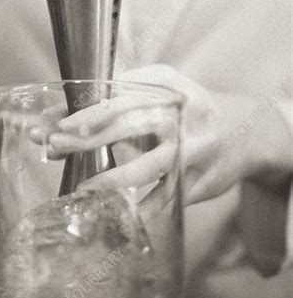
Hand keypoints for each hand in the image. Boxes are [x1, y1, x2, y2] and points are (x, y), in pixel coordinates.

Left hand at [31, 65, 290, 205]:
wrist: (245, 131)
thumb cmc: (191, 106)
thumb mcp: (164, 83)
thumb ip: (125, 88)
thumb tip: (71, 106)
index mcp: (163, 87)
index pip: (115, 99)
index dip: (83, 113)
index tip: (53, 124)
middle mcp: (176, 116)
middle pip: (124, 126)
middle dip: (84, 138)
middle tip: (53, 145)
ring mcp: (188, 150)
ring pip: (146, 167)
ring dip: (110, 178)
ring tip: (83, 187)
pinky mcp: (196, 180)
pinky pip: (164, 198)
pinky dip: (140, 209)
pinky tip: (116, 214)